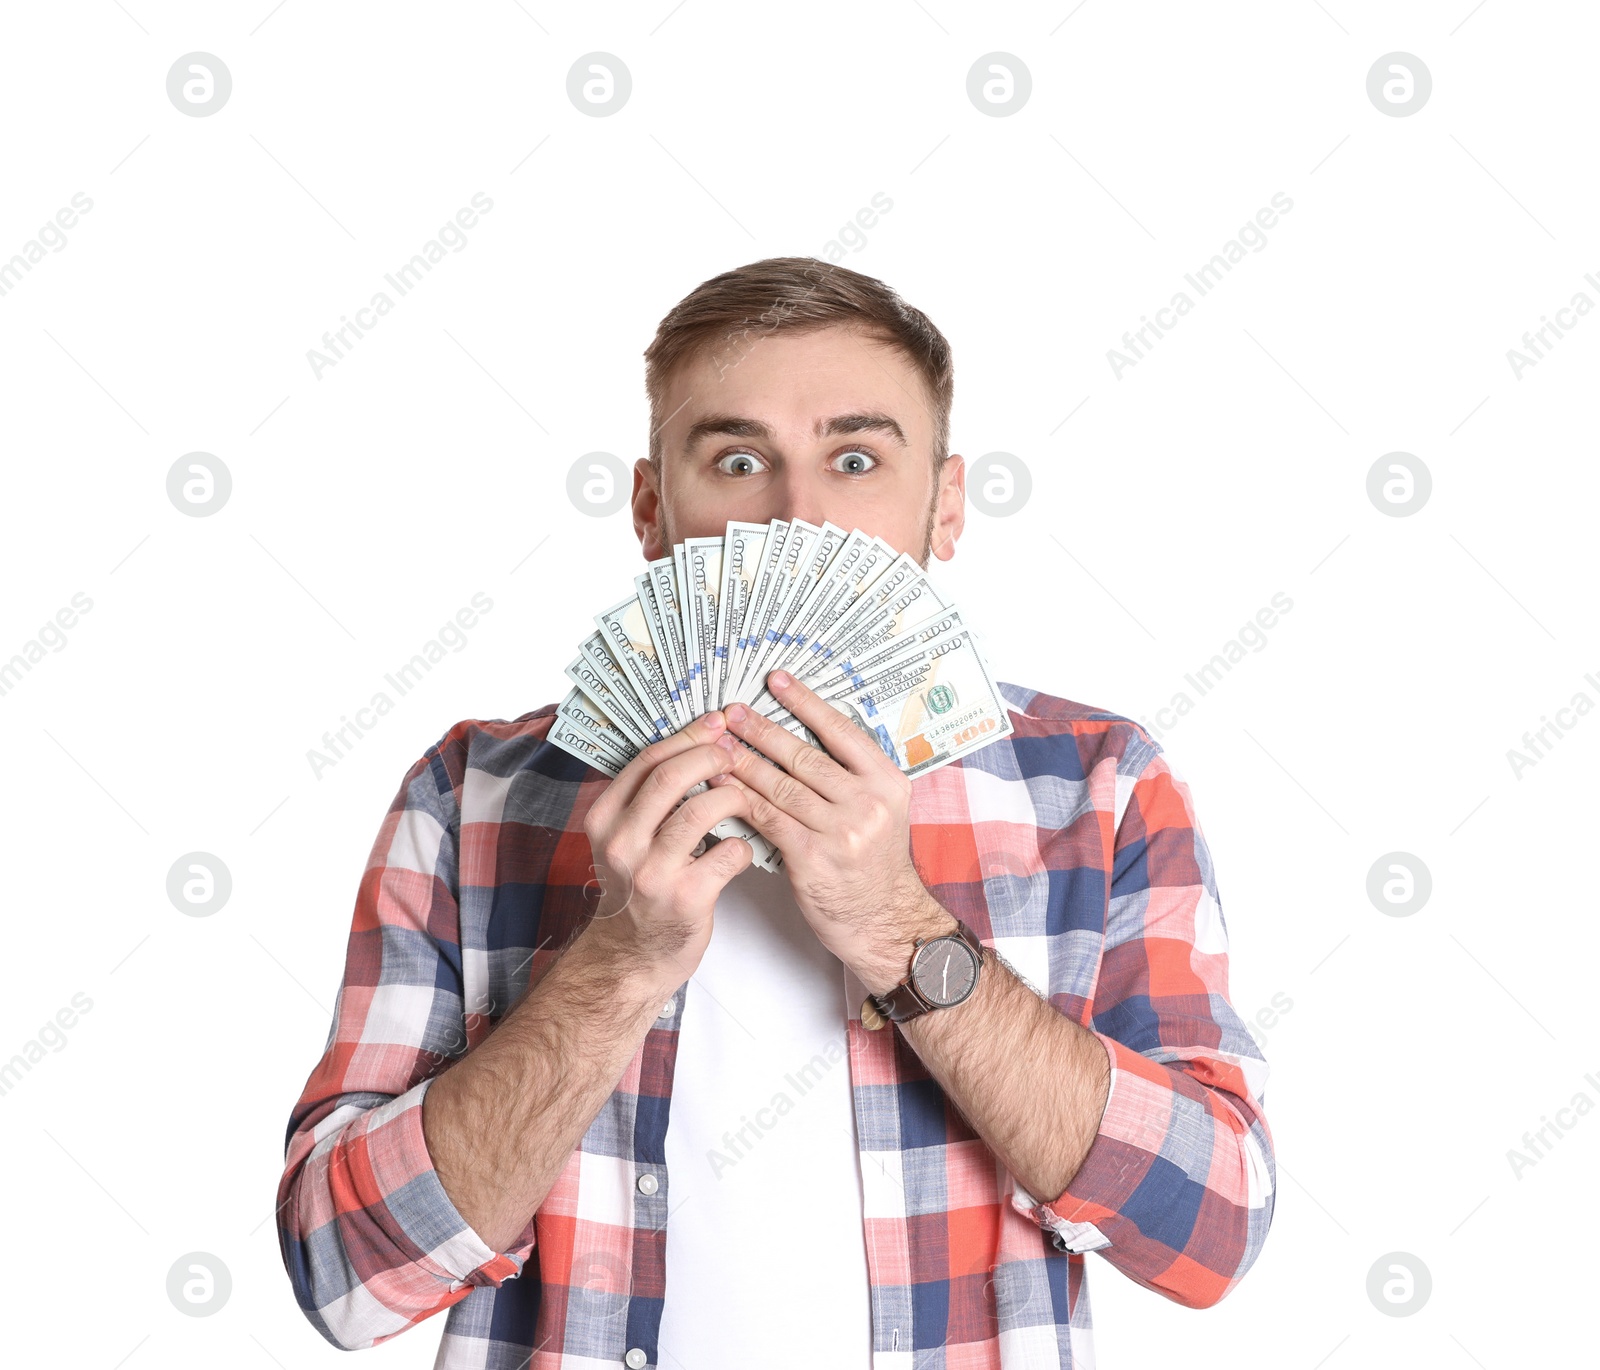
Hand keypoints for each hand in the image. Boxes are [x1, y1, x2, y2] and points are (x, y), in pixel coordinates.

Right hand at [579, 710, 753, 988]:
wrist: (633, 956)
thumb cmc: (640, 888)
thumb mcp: (626, 839)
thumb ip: (648, 799)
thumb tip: (697, 743)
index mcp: (604, 819)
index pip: (647, 761)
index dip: (687, 736)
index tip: (717, 724)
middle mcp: (622, 843)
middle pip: (670, 779)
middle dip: (711, 756)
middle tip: (737, 752)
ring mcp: (653, 872)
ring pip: (700, 811)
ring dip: (733, 796)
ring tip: (746, 798)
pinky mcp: (686, 898)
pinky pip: (729, 853)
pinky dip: (743, 844)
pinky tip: (742, 847)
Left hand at [709, 670, 948, 983]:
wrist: (883, 919)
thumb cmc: (874, 863)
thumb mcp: (882, 811)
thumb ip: (852, 776)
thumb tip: (803, 736)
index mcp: (887, 782)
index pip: (841, 731)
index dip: (806, 702)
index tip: (777, 681)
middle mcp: (868, 803)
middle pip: (805, 755)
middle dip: (763, 730)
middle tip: (733, 712)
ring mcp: (842, 831)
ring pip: (781, 785)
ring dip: (744, 762)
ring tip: (718, 745)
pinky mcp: (813, 858)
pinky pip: (769, 818)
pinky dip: (742, 799)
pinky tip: (722, 786)